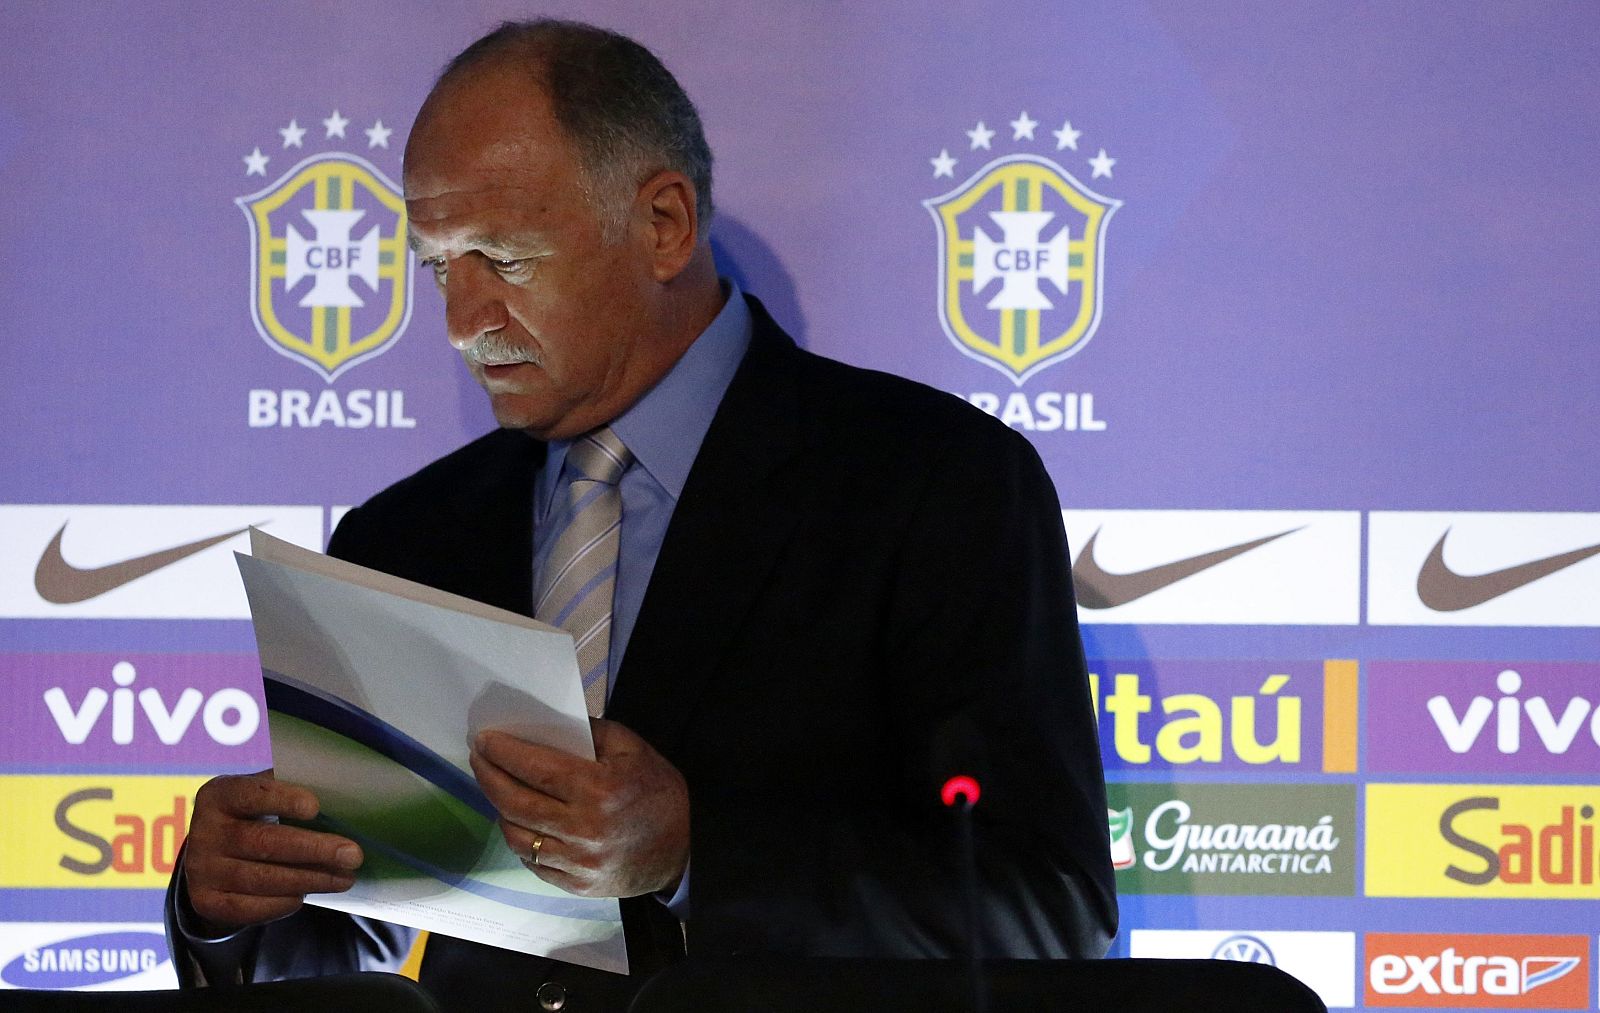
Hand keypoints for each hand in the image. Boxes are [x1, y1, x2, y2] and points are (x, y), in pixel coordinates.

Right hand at [183, 770, 363, 933]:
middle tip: (352, 854)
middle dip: (314, 849)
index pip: (251, 795)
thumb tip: (342, 793)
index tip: (315, 808)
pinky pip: (250, 908)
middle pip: (264, 842)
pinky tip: (306, 895)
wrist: (213, 855)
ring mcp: (202, 870)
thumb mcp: (263, 793)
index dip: (282, 800)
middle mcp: (204, 832)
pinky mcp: (206, 901)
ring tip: (344, 878)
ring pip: (262, 879)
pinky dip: (282, 903)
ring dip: (310, 880)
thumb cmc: (254, 815)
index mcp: (219, 795)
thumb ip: (292, 789)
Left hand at [469, 719, 688, 897]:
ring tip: (495, 788)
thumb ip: (592, 732)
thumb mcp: (634, 749)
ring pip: (517, 836)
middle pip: (516, 803)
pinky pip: (533, 862)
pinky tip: (516, 821)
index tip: (484, 740)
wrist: (685, 849)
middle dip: (489, 777)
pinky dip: (519, 839)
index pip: (536, 769)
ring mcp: (578, 863)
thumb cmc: (659, 792)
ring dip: (498, 809)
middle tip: (479, 758)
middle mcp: (583, 829)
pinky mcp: (576, 885)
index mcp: (599, 790)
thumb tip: (548, 724)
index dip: (504, 753)